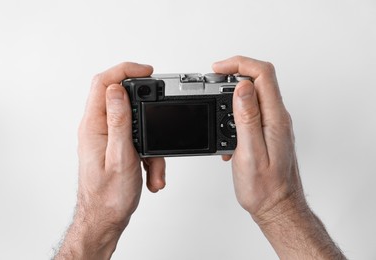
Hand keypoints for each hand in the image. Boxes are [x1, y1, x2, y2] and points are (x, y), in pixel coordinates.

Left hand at [55, 62, 165, 258]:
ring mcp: (107, 137)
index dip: (125, 70)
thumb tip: (117, 89)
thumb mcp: (120, 156)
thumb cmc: (109, 196)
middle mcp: (97, 128)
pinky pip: (137, 140)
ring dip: (151, 145)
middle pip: (122, 99)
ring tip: (154, 168)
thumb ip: (119, 121)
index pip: (104, 83)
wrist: (105, 219)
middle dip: (147, 112)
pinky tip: (151, 173)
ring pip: (135, 124)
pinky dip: (149, 155)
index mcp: (93, 126)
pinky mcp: (116, 147)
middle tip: (160, 116)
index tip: (147, 71)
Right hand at [214, 56, 302, 220]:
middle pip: (259, 79)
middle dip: (233, 74)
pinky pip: (252, 111)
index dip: (239, 64)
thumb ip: (247, 118)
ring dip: (232, 95)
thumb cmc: (265, 187)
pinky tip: (226, 129)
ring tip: (216, 107)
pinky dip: (235, 112)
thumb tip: (243, 87)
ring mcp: (274, 124)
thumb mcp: (250, 152)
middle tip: (213, 83)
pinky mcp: (268, 132)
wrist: (277, 206)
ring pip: (254, 95)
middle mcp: (278, 118)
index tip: (218, 68)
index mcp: (275, 119)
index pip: (263, 74)